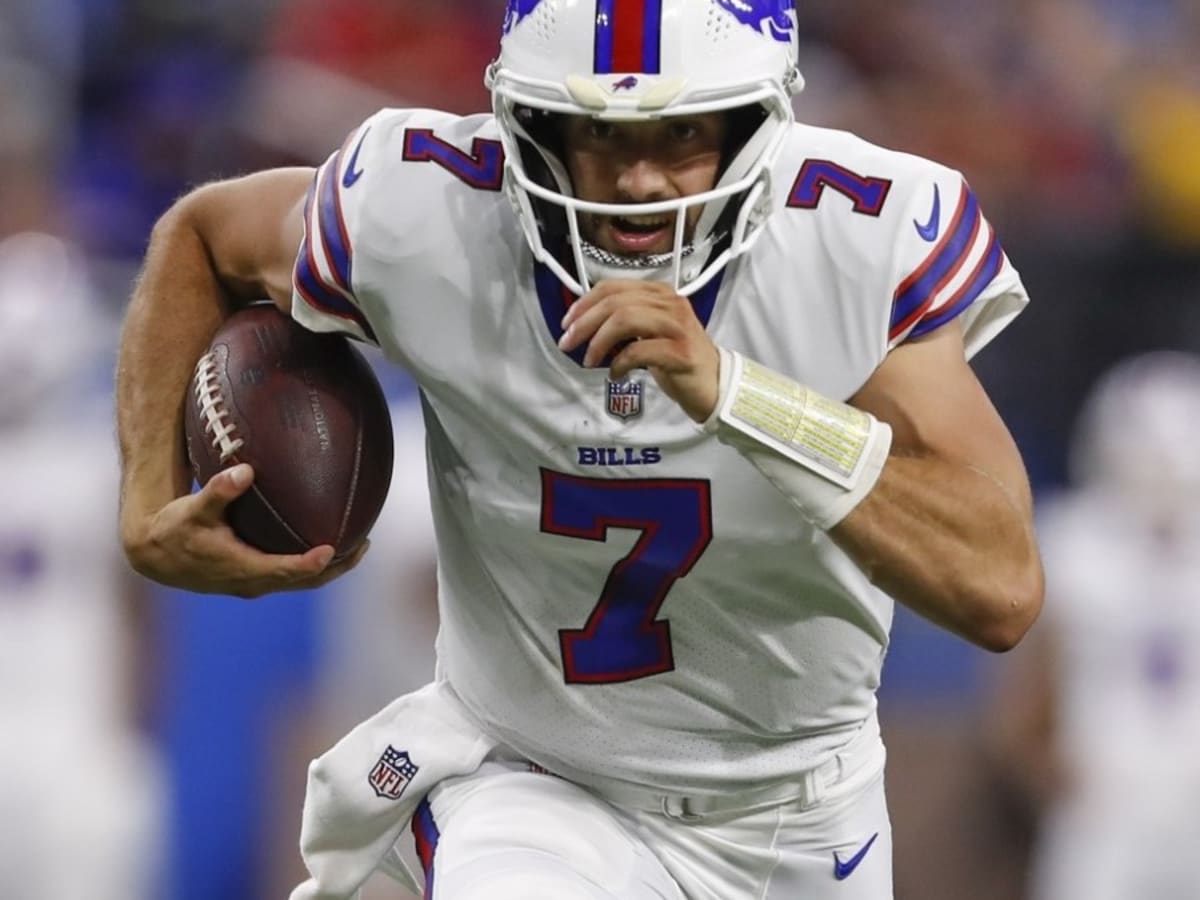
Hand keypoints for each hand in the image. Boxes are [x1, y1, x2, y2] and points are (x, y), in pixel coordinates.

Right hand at [120, 463, 367, 597]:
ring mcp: (254, 583)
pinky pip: (292, 575)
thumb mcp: (193, 508)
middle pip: (305, 581)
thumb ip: (219, 490)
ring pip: (301, 581)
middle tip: (364, 545)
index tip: (334, 548)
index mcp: (242, 569)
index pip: (285, 570)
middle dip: (337, 567)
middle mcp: (253, 582)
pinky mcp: (254, 579)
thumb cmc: (175, 528)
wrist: (155, 554)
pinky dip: (313, 564)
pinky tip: (330, 543)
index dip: (311, 563)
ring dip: (331, 568)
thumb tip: (245, 471)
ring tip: (360, 545)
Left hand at [558, 280, 719, 422]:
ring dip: (599, 341)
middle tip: (568, 343)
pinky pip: (639, 350)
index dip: (585, 303)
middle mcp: (670, 303)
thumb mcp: (649, 331)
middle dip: (585, 323)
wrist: (714, 383)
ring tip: (590, 360)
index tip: (567, 323)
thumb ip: (624, 320)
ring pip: (625, 319)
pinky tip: (615, 374)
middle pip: (616, 302)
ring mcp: (677, 326)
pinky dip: (619, 363)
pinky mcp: (681, 351)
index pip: (613, 287)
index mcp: (659, 293)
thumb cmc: (677, 358)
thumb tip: (584, 323)